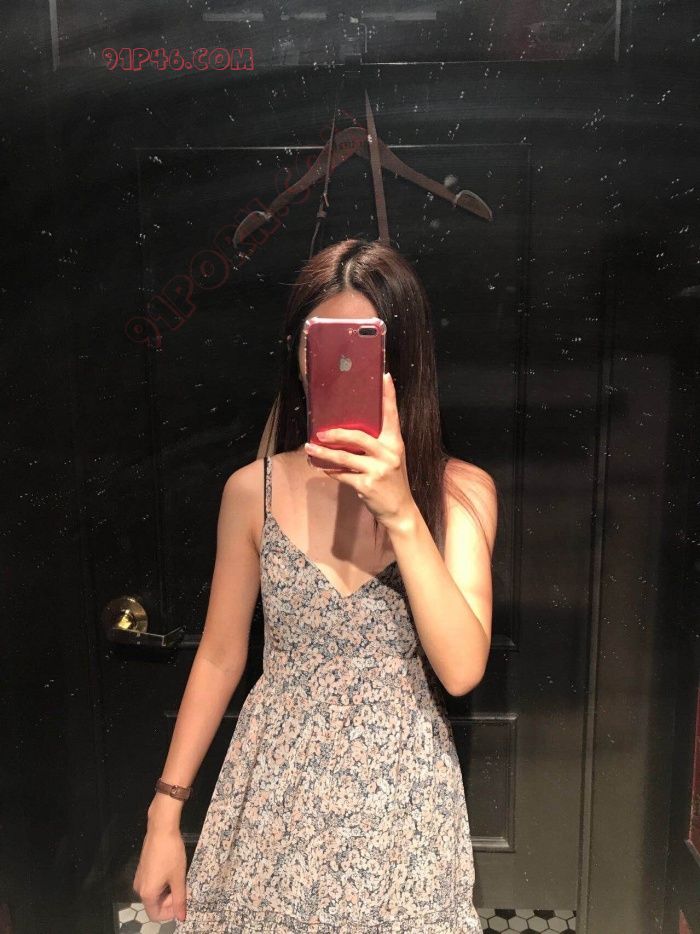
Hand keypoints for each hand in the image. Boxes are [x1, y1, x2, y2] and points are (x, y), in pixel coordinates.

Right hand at [132, 825, 187, 922]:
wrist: (161, 828)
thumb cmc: (171, 853)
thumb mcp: (178, 878)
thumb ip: (179, 899)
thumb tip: (181, 917)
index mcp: (147, 893)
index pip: (156, 915)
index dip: (170, 913)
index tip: (182, 903)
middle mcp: (139, 888)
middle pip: (154, 904)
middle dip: (170, 901)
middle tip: (184, 890)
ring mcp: (139, 877)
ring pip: (154, 893)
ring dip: (168, 891)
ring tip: (181, 880)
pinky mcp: (142, 868)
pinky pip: (152, 883)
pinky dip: (163, 883)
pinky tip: (173, 872)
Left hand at [304, 371, 415, 529]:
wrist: (400, 510)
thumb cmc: (392, 481)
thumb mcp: (391, 459)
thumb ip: (376, 445)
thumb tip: (348, 432)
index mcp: (395, 443)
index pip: (392, 415)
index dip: (389, 395)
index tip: (385, 376)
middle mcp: (389, 454)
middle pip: (359, 437)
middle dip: (337, 434)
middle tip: (320, 432)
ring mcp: (378, 470)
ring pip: (345, 458)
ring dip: (324, 453)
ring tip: (310, 448)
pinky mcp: (367, 486)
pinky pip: (343, 475)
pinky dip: (331, 471)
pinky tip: (322, 468)